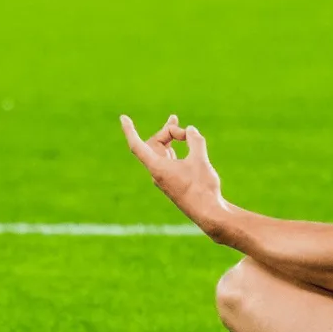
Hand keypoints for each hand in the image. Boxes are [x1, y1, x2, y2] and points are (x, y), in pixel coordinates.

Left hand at [120, 114, 229, 239]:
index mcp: (157, 167)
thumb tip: (190, 130)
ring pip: (163, 153)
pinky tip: (187, 147)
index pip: (137, 146)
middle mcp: (157, 173)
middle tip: (178, 122)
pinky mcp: (175, 182)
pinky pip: (170, 161)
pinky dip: (177, 150)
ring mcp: (166, 178)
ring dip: (171, 139)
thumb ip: (195, 140)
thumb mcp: (199, 159)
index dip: (130, 130)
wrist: (208, 213)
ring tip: (180, 127)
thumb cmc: (202, 187)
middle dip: (166, 131)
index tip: (123, 118)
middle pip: (154, 145)